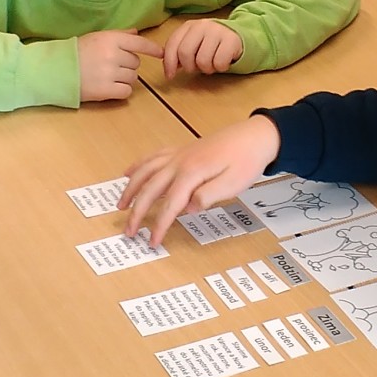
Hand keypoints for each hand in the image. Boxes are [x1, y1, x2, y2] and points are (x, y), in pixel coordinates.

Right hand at [77, 29, 164, 102]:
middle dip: (128, 65)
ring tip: (108, 76)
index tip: (161, 53)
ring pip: (133, 78)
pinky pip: (126, 91)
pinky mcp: (106, 90)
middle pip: (136, 63)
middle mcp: (113, 55)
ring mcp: (110, 73)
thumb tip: (136, 33)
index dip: (153, 49)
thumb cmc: (76, 52)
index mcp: (111, 39)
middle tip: (111, 65)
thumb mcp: (96, 37)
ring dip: (125, 78)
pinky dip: (121, 91)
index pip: (139, 44)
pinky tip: (109, 87)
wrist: (55, 70)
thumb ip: (118, 35)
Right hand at [121, 116, 280, 239]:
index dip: (160, 225)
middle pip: (150, 189)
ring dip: (131, 188)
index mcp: (192, 173)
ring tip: (121, 205)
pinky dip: (138, 166)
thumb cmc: (247, 160)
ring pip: (145, 171)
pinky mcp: (182, 150)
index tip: (152, 241)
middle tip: (129, 231)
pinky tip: (129, 172)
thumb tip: (187, 208)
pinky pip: (152, 157)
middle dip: (137, 212)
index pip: (170, 204)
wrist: (256, 135)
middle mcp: (180, 162)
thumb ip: (208, 196)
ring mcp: (179, 154)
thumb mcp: (233, 183)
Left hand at [159, 19, 243, 79]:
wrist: (238, 37)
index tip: (170, 76)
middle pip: (185, 53)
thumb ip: (178, 52)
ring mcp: (217, 31)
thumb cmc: (211, 45)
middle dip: (189, 67)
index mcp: (189, 26)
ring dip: (207, 69)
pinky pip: (219, 62)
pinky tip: (222, 62)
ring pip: (203, 60)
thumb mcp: (193, 44)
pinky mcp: (231, 40)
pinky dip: (220, 68)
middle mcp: (202, 25)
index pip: (172, 45)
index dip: (169, 63)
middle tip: (197, 68)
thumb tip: (166, 66)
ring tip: (212, 63)